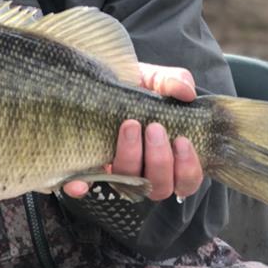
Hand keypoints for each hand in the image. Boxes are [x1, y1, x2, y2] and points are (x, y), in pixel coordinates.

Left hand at [63, 63, 203, 201]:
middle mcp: (146, 172)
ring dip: (132, 158)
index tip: (181, 139)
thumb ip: (172, 82)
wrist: (104, 83)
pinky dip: (82, 186)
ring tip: (130, 126)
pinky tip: (80, 182)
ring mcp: (118, 173)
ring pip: (129, 186)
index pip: (186, 181)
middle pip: (160, 187)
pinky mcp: (89, 170)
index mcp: (170, 157)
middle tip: (154, 128)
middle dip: (159, 159)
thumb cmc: (137, 89)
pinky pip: (85, 187)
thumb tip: (186, 92)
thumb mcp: (155, 80)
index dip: (187, 167)